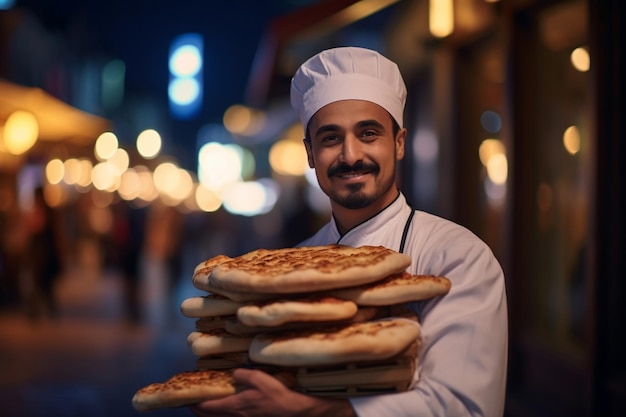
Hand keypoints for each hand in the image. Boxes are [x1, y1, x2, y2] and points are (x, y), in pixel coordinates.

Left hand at [190, 368, 354, 416]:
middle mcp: (236, 416)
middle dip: (200, 409)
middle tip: (193, 402)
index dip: (195, 403)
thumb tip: (235, 374)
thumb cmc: (278, 396)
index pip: (207, 407)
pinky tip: (230, 406)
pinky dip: (224, 412)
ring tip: (208, 404)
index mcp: (235, 406)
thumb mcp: (260, 379)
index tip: (186, 398)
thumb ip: (244, 375)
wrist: (294, 411)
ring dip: (212, 412)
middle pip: (211, 415)